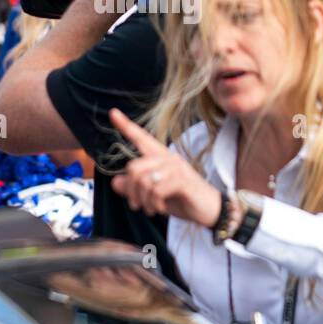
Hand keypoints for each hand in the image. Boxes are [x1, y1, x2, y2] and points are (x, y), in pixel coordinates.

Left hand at [109, 108, 222, 227]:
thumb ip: (133, 188)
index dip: (126, 126)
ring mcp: (177, 167)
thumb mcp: (152, 195)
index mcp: (160, 158)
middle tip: (137, 205)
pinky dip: (154, 203)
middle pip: (133, 167)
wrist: (209, 211)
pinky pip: (156, 190)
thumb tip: (115, 182)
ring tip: (150, 208)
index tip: (113, 112)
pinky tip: (159, 208)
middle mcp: (168, 158)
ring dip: (143, 200)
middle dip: (131, 190)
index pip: (141, 138)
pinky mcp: (183, 180)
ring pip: (144, 180)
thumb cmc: (181, 199)